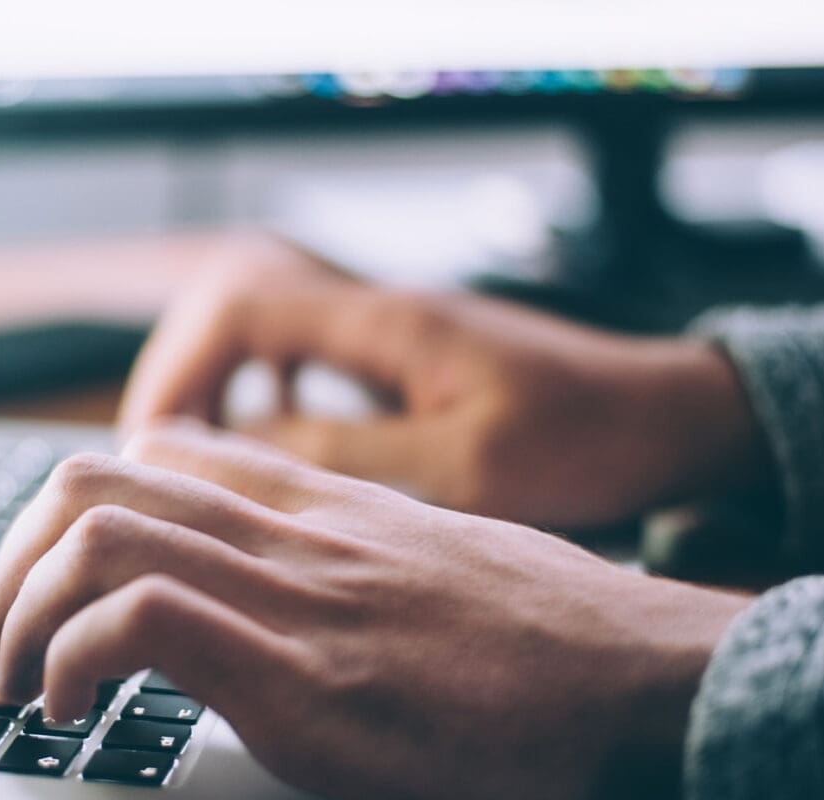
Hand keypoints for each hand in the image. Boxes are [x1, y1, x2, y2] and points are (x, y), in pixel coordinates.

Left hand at [0, 423, 746, 799]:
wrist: (663, 688)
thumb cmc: (565, 647)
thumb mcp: (444, 570)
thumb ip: (355, 562)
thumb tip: (293, 600)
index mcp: (326, 506)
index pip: (158, 452)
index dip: (69, 513)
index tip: (47, 588)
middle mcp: (297, 532)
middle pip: (93, 478)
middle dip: (6, 565)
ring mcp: (298, 597)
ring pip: (95, 532)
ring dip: (15, 613)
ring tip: (13, 687)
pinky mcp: (307, 679)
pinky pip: (141, 620)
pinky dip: (71, 661)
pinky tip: (72, 715)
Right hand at [119, 235, 763, 528]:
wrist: (670, 418)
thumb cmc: (587, 441)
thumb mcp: (464, 468)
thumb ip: (346, 457)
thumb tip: (237, 454)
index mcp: (385, 324)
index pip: (238, 306)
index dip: (178, 370)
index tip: (153, 445)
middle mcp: (379, 313)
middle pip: (234, 311)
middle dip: (182, 382)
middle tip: (156, 463)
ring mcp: (392, 334)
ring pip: (266, 337)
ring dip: (220, 392)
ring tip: (195, 467)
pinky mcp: (408, 363)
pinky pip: (307, 364)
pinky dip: (268, 402)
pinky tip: (271, 456)